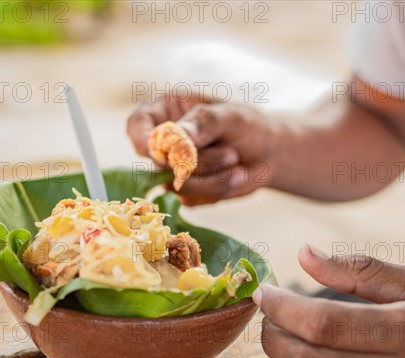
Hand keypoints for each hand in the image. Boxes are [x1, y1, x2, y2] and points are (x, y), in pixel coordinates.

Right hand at [126, 94, 284, 204]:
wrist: (267, 151)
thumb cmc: (246, 124)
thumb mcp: (230, 116)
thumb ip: (205, 122)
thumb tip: (179, 135)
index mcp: (165, 111)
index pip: (137, 126)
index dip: (143, 141)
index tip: (161, 154)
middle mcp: (163, 142)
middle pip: (160, 161)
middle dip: (198, 162)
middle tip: (231, 154)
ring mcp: (172, 169)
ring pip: (176, 184)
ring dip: (212, 178)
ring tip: (237, 163)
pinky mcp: (186, 190)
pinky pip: (192, 198)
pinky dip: (217, 190)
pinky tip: (235, 176)